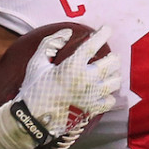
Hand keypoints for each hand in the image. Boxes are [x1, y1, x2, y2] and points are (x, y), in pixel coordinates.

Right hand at [17, 26, 119, 142]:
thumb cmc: (34, 88)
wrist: (33, 120)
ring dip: (113, 74)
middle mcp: (87, 80)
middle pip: (112, 62)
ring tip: (107, 72)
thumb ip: (50, 43)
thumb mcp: (36, 63)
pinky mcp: (93, 110)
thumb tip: (67, 32)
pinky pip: (111, 100)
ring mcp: (92, 96)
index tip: (107, 28)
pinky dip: (109, 94)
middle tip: (109, 55)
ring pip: (115, 81)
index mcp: (72, 66)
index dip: (103, 34)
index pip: (93, 44)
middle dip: (112, 56)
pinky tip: (103, 92)